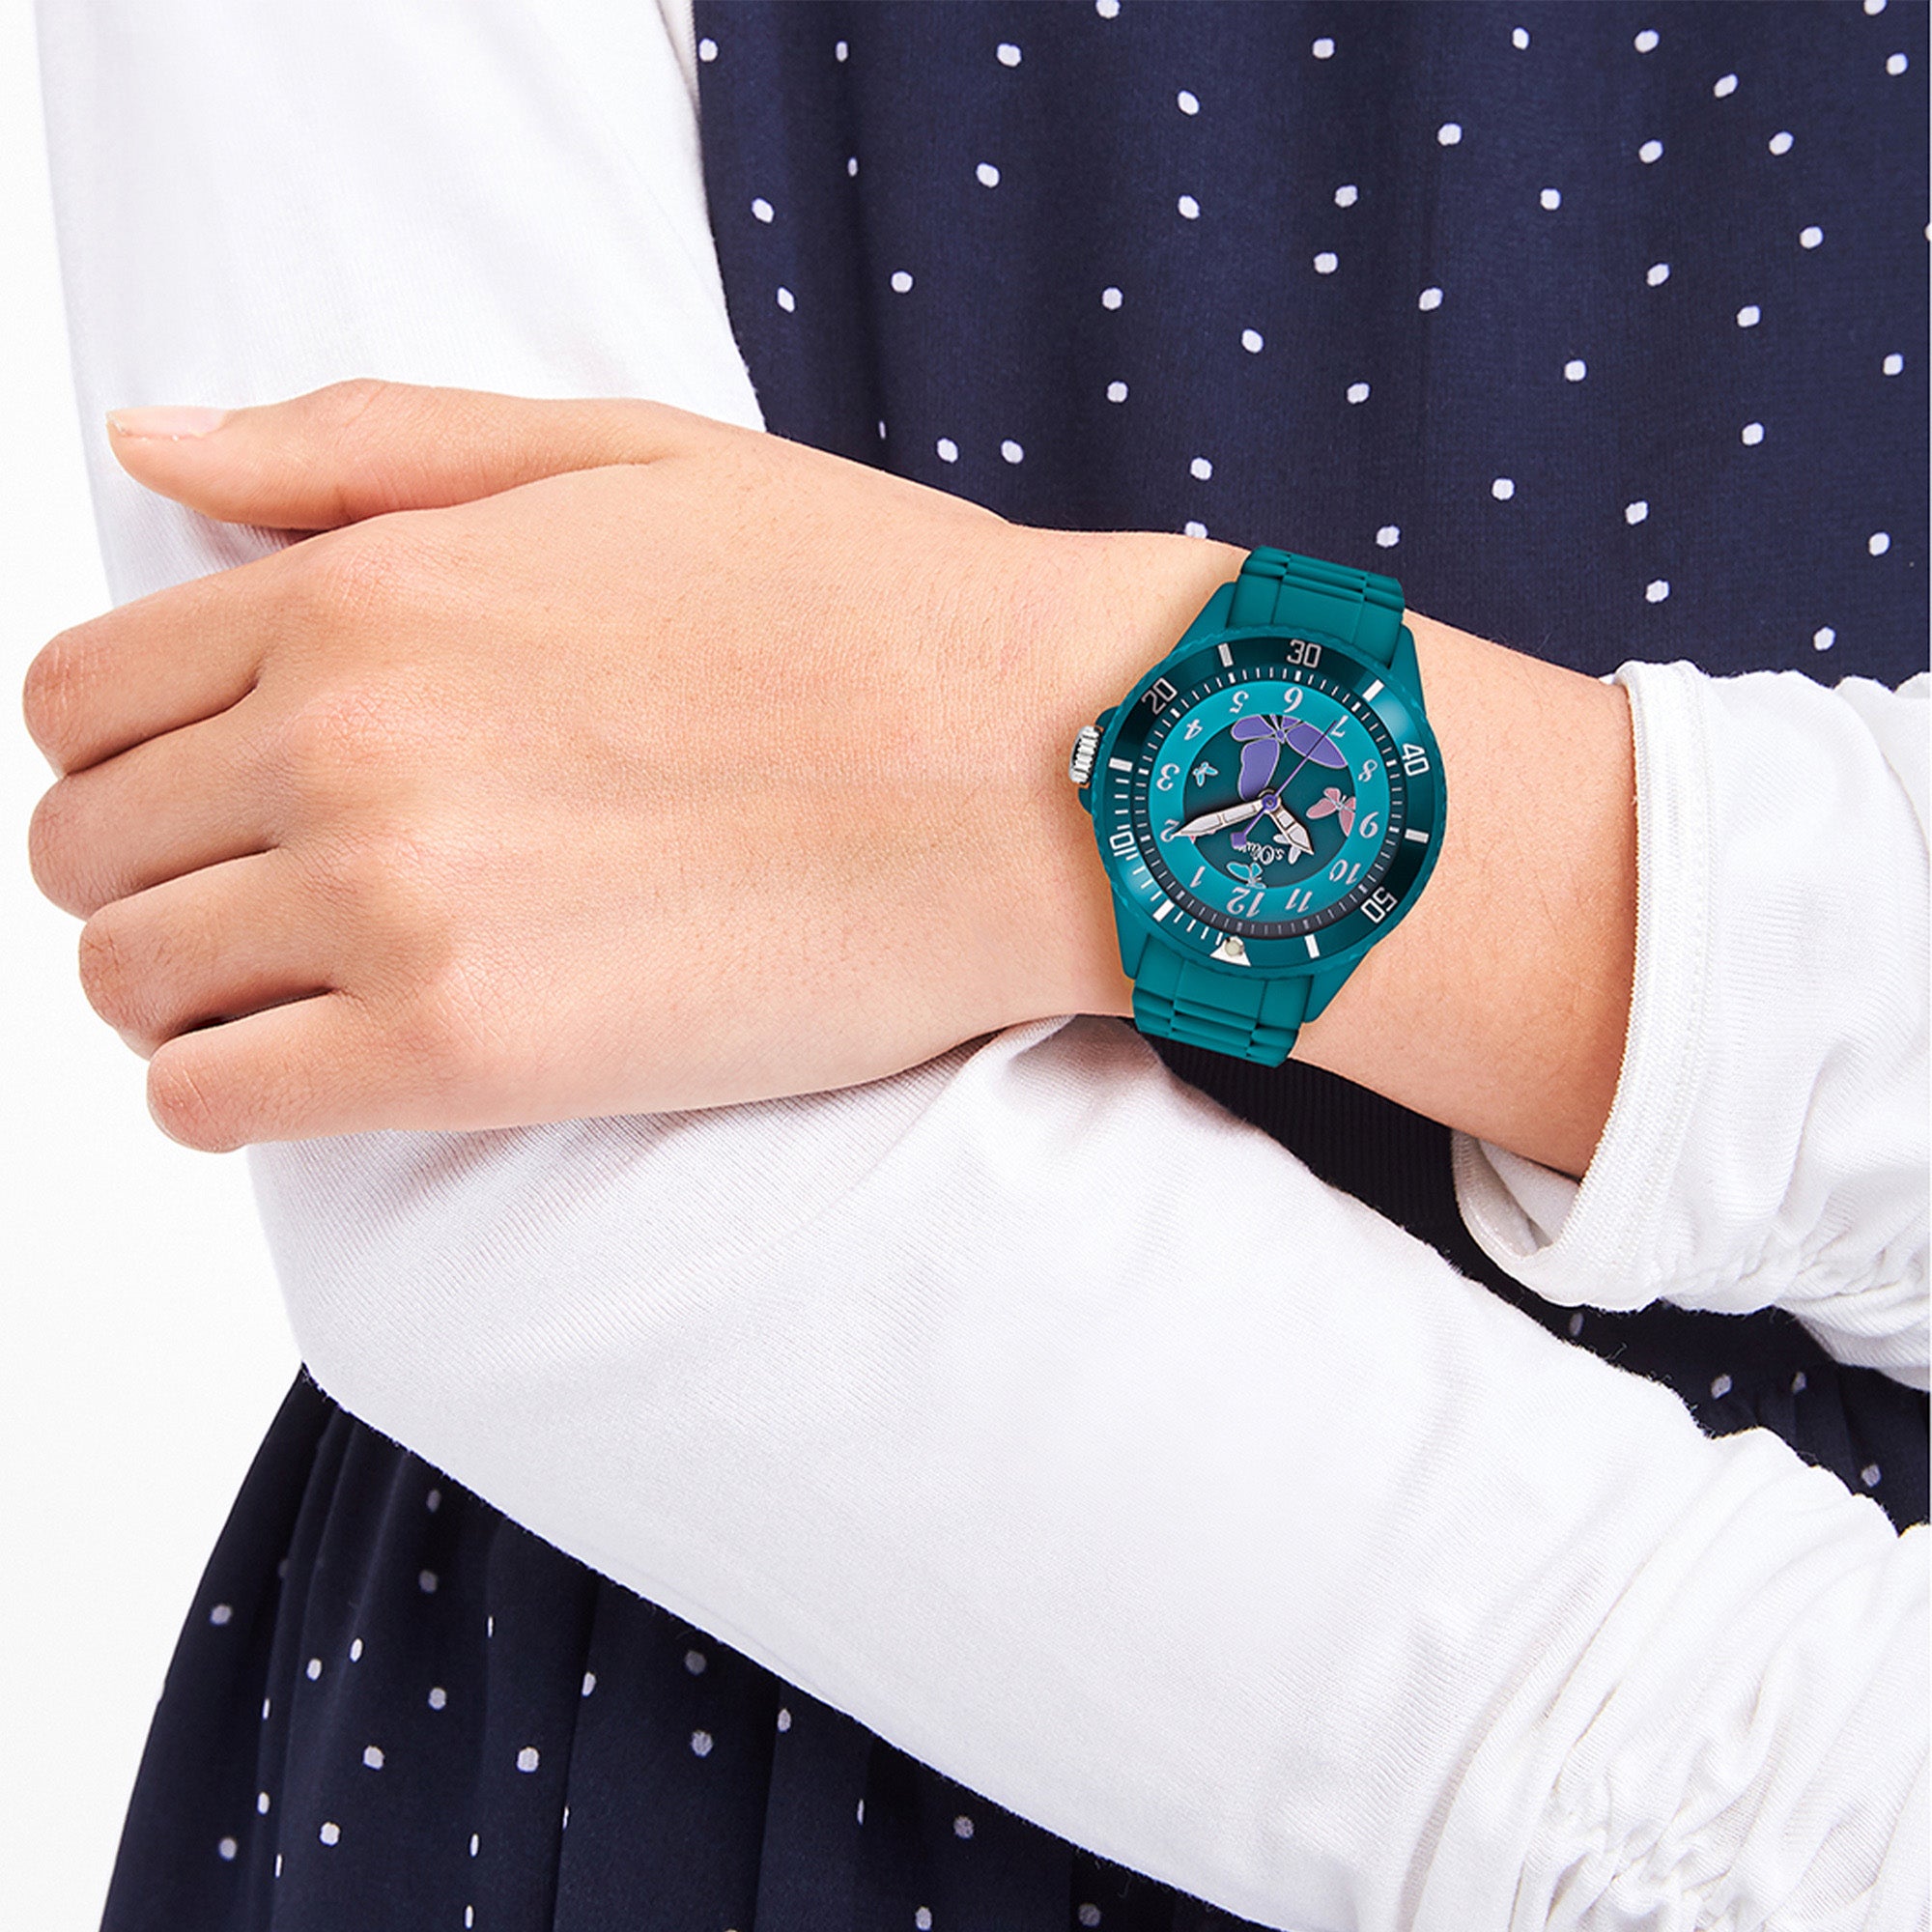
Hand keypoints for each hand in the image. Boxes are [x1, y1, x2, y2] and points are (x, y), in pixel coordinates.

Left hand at [26, 382, 1210, 1149]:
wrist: (1040, 766)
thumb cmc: (865, 609)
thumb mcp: (619, 454)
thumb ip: (363, 450)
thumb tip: (149, 457)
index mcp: (364, 588)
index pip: (80, 696)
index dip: (122, 756)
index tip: (212, 794)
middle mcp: (346, 741)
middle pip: (85, 850)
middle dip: (150, 875)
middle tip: (271, 895)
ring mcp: (397, 902)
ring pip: (131, 987)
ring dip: (187, 992)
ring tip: (310, 985)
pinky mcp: (469, 1053)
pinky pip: (216, 1105)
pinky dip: (235, 1092)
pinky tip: (341, 1060)